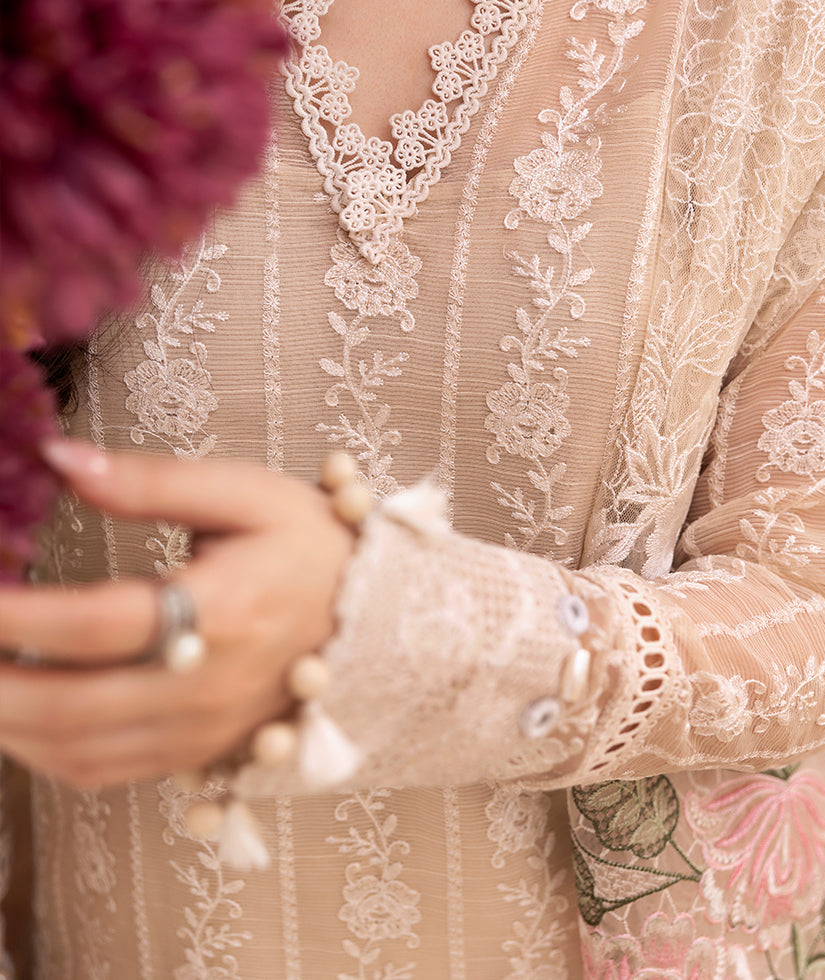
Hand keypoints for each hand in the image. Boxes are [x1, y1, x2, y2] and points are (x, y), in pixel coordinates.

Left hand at [0, 442, 354, 788]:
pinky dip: (40, 751)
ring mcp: (201, 733)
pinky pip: (100, 772)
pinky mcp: (196, 756)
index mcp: (224, 610)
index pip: (99, 624)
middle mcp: (209, 686)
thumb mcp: (243, 492)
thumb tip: (60, 459)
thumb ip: (149, 481)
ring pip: (75, 752)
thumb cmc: (310, 544)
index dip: (18, 613)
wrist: (380, 620)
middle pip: (70, 706)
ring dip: (7, 723)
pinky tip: (17, 713)